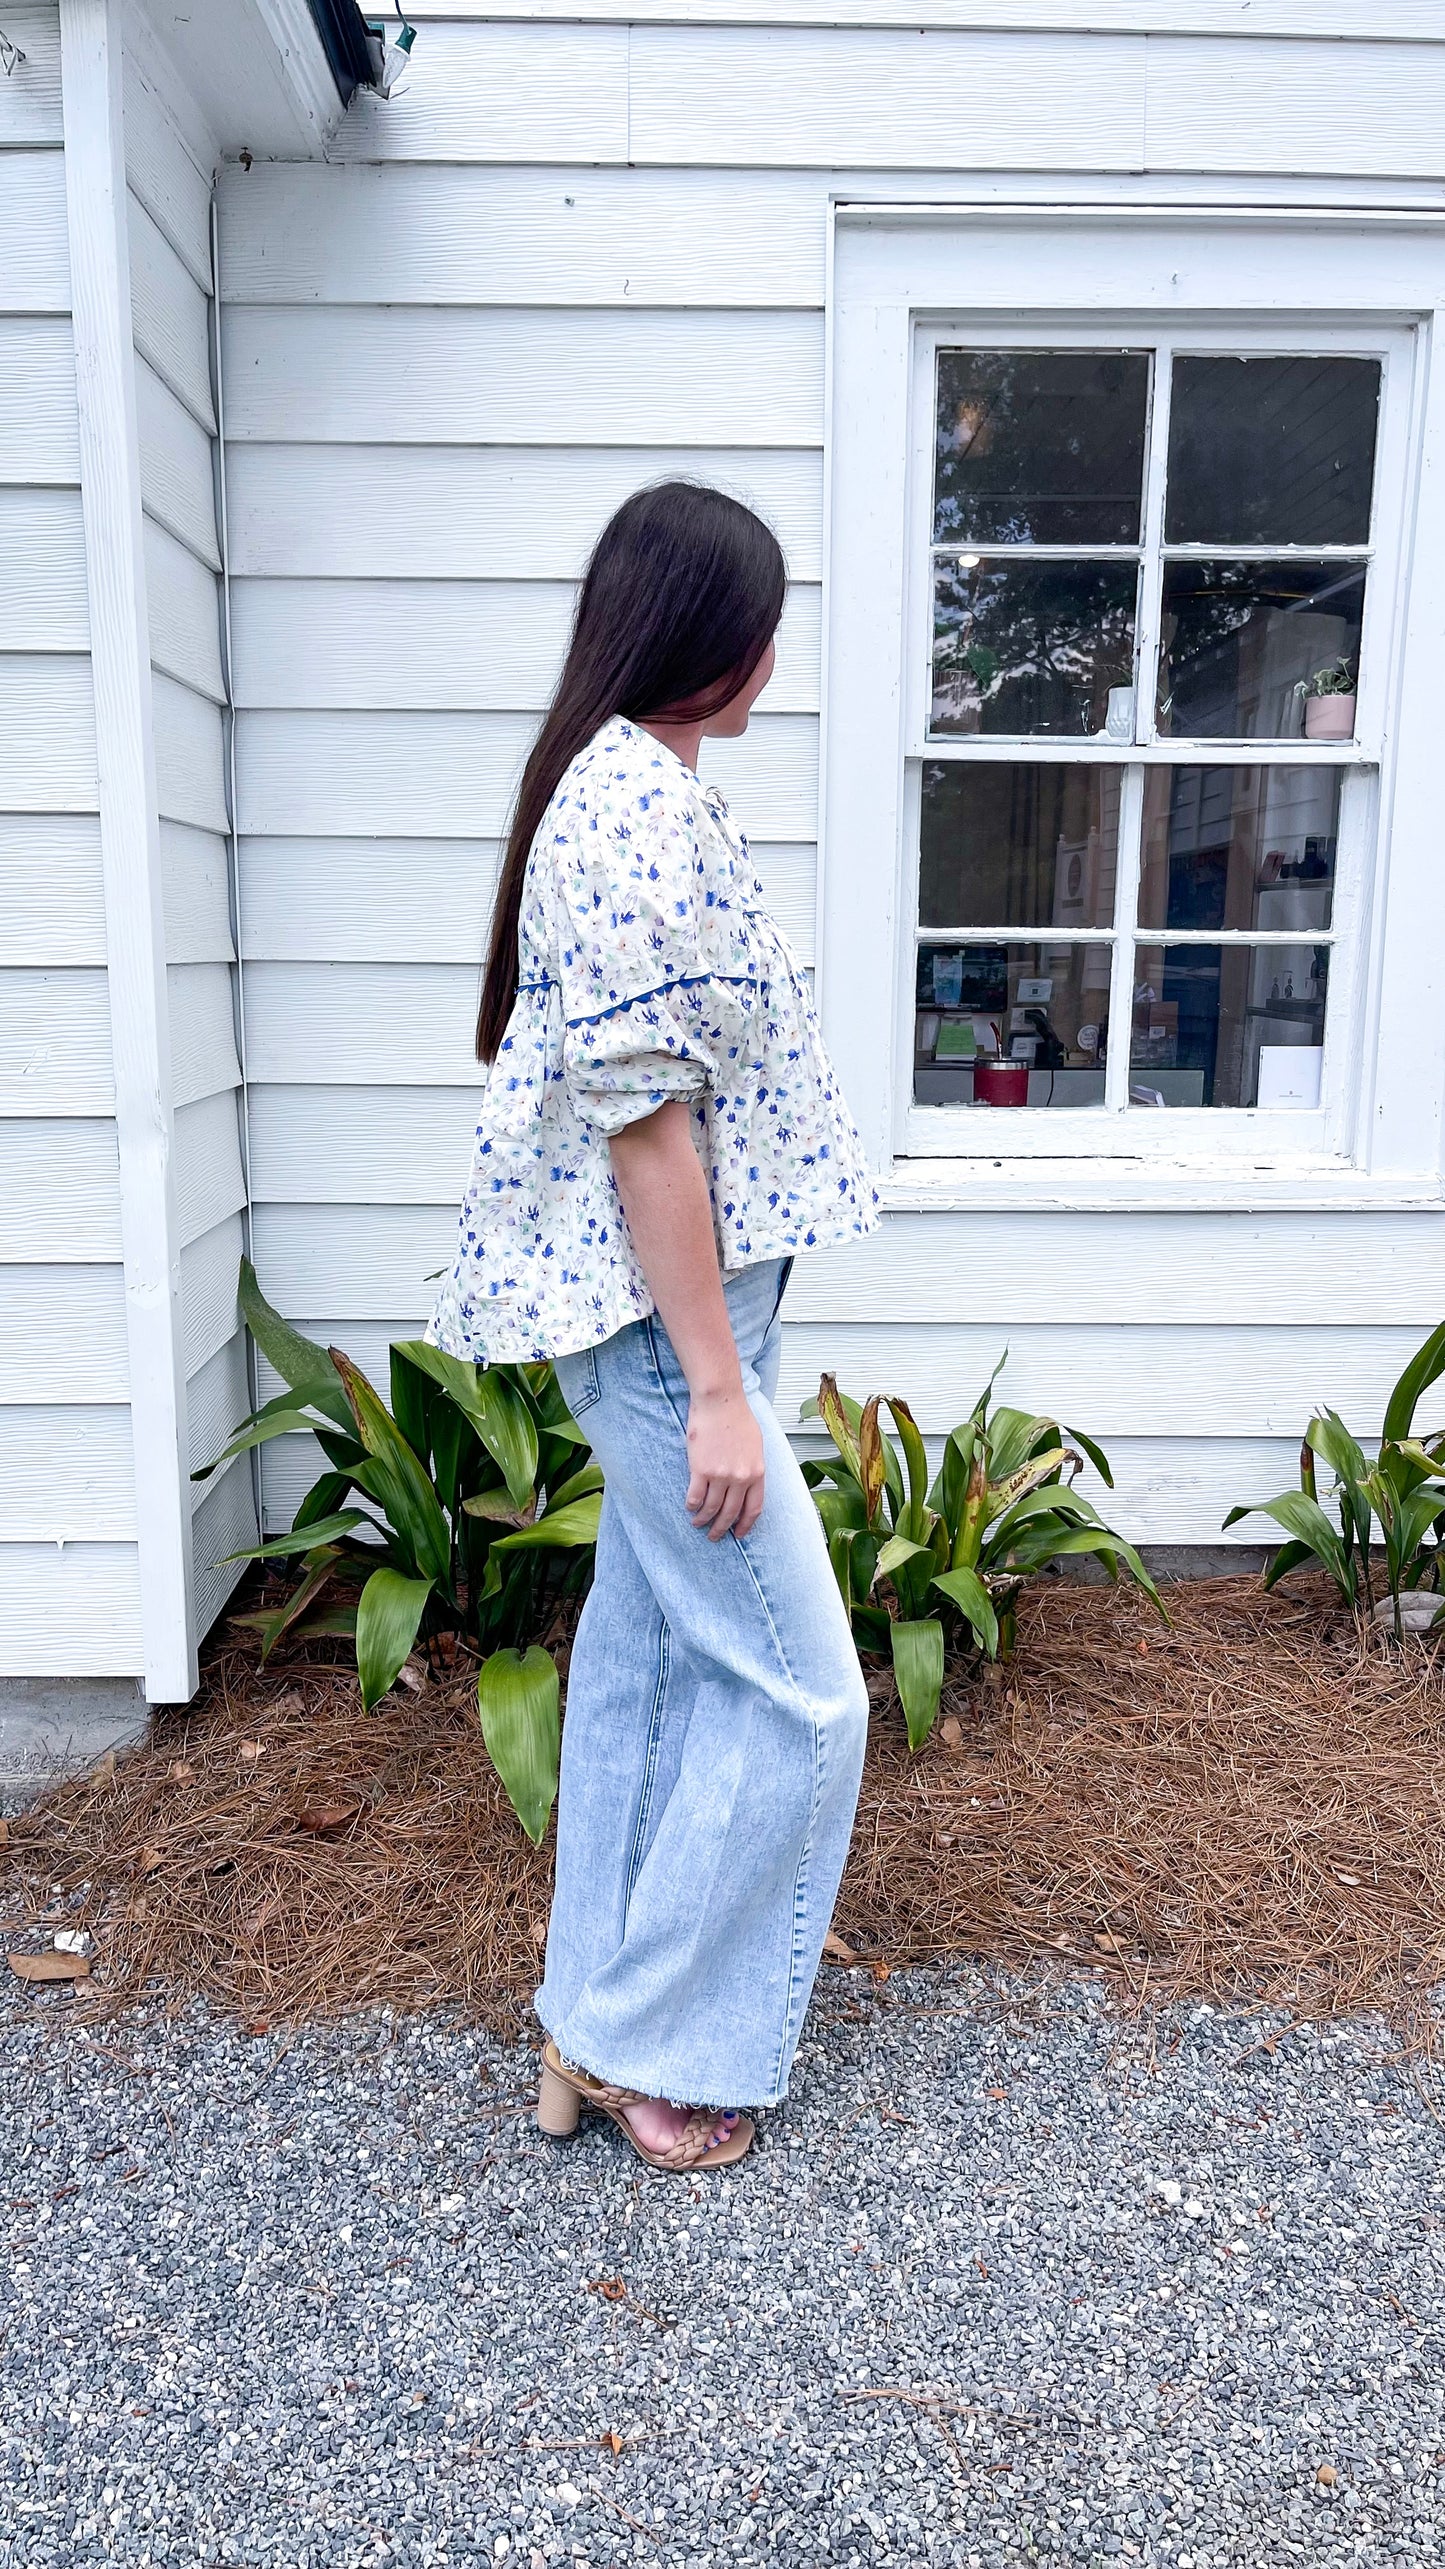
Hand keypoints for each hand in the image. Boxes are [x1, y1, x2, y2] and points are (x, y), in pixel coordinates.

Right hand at [685, 1384, 765, 1540]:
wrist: (719, 1401)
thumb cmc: (737, 1417)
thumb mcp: (756, 1444)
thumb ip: (753, 1466)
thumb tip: (747, 1482)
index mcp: (757, 1472)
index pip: (753, 1508)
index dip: (745, 1524)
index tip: (739, 1534)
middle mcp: (741, 1478)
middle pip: (731, 1513)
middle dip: (722, 1529)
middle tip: (715, 1537)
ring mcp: (721, 1475)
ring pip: (712, 1508)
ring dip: (703, 1520)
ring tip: (698, 1524)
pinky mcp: (700, 1470)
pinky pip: (695, 1496)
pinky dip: (691, 1506)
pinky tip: (689, 1508)